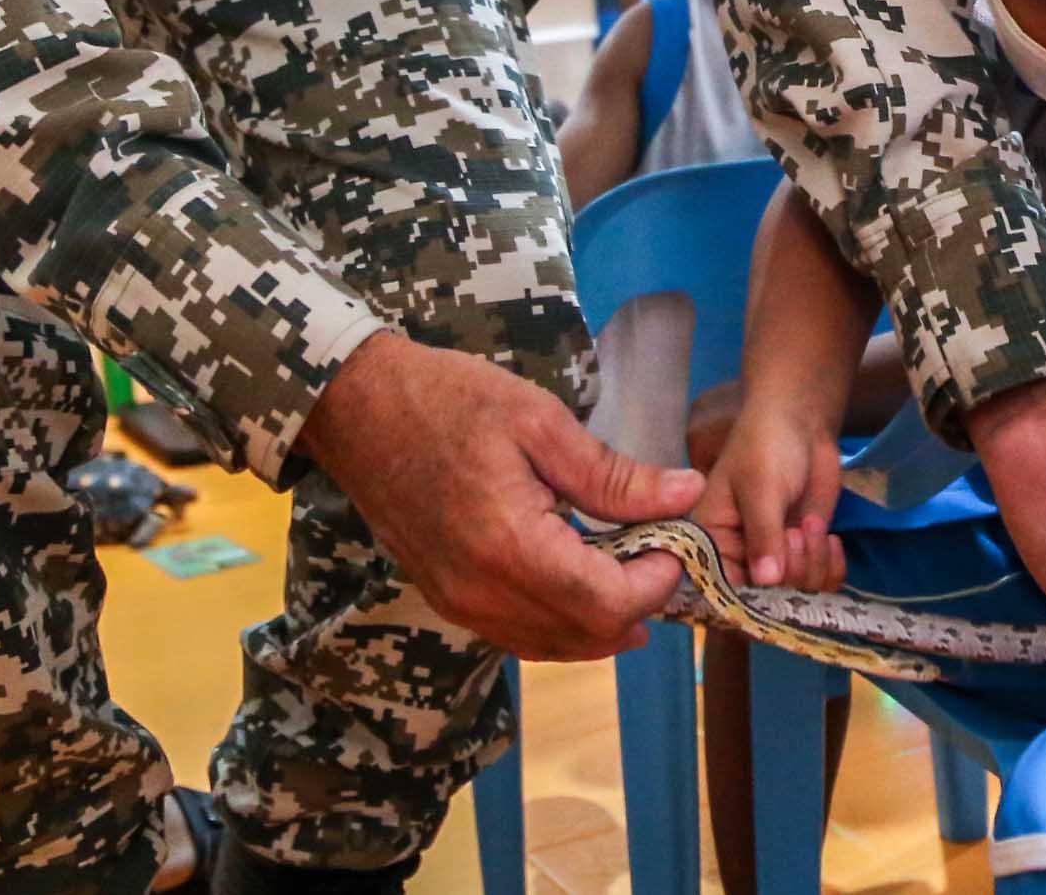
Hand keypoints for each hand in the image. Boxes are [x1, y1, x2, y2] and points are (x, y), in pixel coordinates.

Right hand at [298, 331, 701, 660]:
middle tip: (662, 555)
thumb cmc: (449, 400)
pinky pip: (519, 634)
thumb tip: (686, 495)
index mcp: (509, 546)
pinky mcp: (447, 599)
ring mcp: (459, 603)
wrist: (358, 408)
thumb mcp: (542, 422)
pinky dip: (562, 621)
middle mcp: (481, 592)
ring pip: (553, 645)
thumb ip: (615, 476)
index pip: (606, 603)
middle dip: (637, 605)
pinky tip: (582, 580)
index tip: (676, 542)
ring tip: (632, 569)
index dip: (655, 583)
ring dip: (603, 620)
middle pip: (585, 636)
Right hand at [695, 393, 847, 591]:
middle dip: (791, 570)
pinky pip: (822, 581)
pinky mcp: (805, 552)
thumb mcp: (760, 487)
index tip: (776, 582)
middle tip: (797, 531)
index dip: (751, 596)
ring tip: (812, 527)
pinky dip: (832, 567)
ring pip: (798, 591)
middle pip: (767, 597)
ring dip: (813, 564)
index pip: (724, 588)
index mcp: (713, 542)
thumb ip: (763, 534)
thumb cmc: (767, 447)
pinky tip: (832, 539)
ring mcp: (777, 557)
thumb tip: (767, 582)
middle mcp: (740, 557)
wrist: (801, 423)